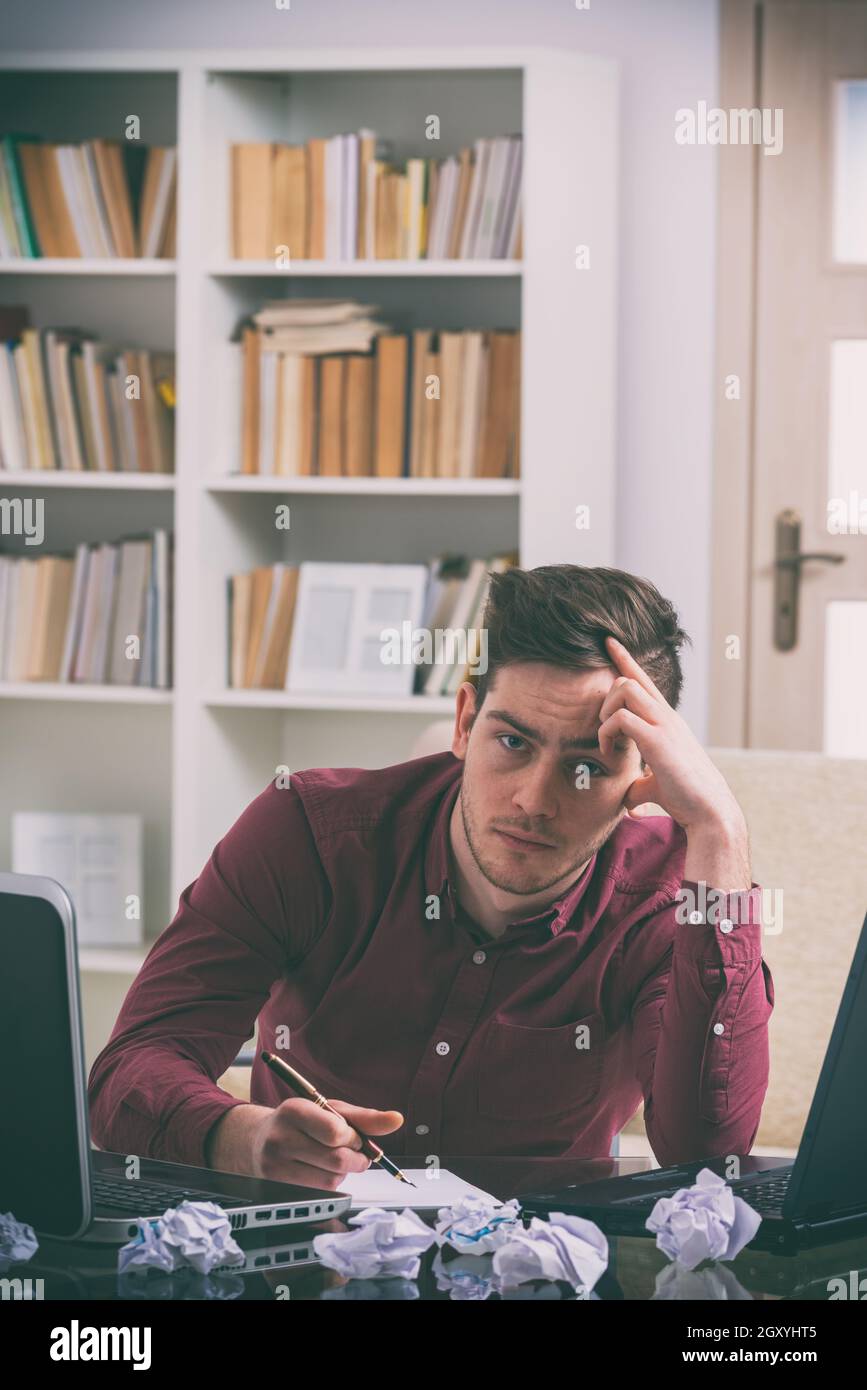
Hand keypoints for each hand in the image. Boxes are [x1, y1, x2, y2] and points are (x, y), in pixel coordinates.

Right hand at [250, 1098, 403, 1191]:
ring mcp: (275, 1167)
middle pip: (336, 1160)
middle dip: (354, 1159)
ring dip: (342, 1174)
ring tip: (333, 1160)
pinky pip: (318, 1195)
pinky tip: (320, 1172)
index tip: (353, 1136)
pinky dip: (329, 1186)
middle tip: (354, 1153)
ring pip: (330, 1181)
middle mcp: (280, 1139)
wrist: (260, 1140)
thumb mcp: (331, 1111)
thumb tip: (397, 1120)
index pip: (335, 1132)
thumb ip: (365, 1117)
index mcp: (294, 1111)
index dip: (352, 1138)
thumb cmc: (302, 1123)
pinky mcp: (276, 1189)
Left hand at [598, 636, 743, 835]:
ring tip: (606, 738)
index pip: (644, 681)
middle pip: (629, 679)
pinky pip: (621, 718)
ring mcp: (664, 725)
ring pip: (625, 688)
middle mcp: (667, 717)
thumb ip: (641, 785)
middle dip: (606, 697)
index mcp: (667, 722)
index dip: (625, 660)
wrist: (710, 812)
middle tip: (603, 728)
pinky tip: (606, 751)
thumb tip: (629, 801)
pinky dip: (605, 732)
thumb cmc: (687, 800)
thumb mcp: (658, 786)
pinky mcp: (658, 740)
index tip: (609, 642)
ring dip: (605, 711)